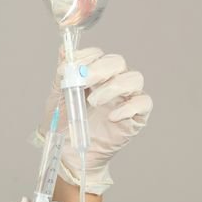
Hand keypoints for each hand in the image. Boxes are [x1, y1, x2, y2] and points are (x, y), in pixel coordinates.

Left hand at [30, 47, 152, 194]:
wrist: (68, 151)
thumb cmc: (65, 122)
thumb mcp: (58, 95)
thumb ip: (63, 73)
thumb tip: (63, 50)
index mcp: (94, 74)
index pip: (98, 54)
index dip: (86, 56)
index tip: (72, 65)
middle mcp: (112, 81)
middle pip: (117, 62)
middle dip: (99, 69)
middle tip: (83, 81)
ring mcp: (126, 98)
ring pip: (134, 78)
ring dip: (113, 86)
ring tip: (93, 102)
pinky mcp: (136, 117)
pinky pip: (144, 103)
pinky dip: (129, 106)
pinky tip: (111, 116)